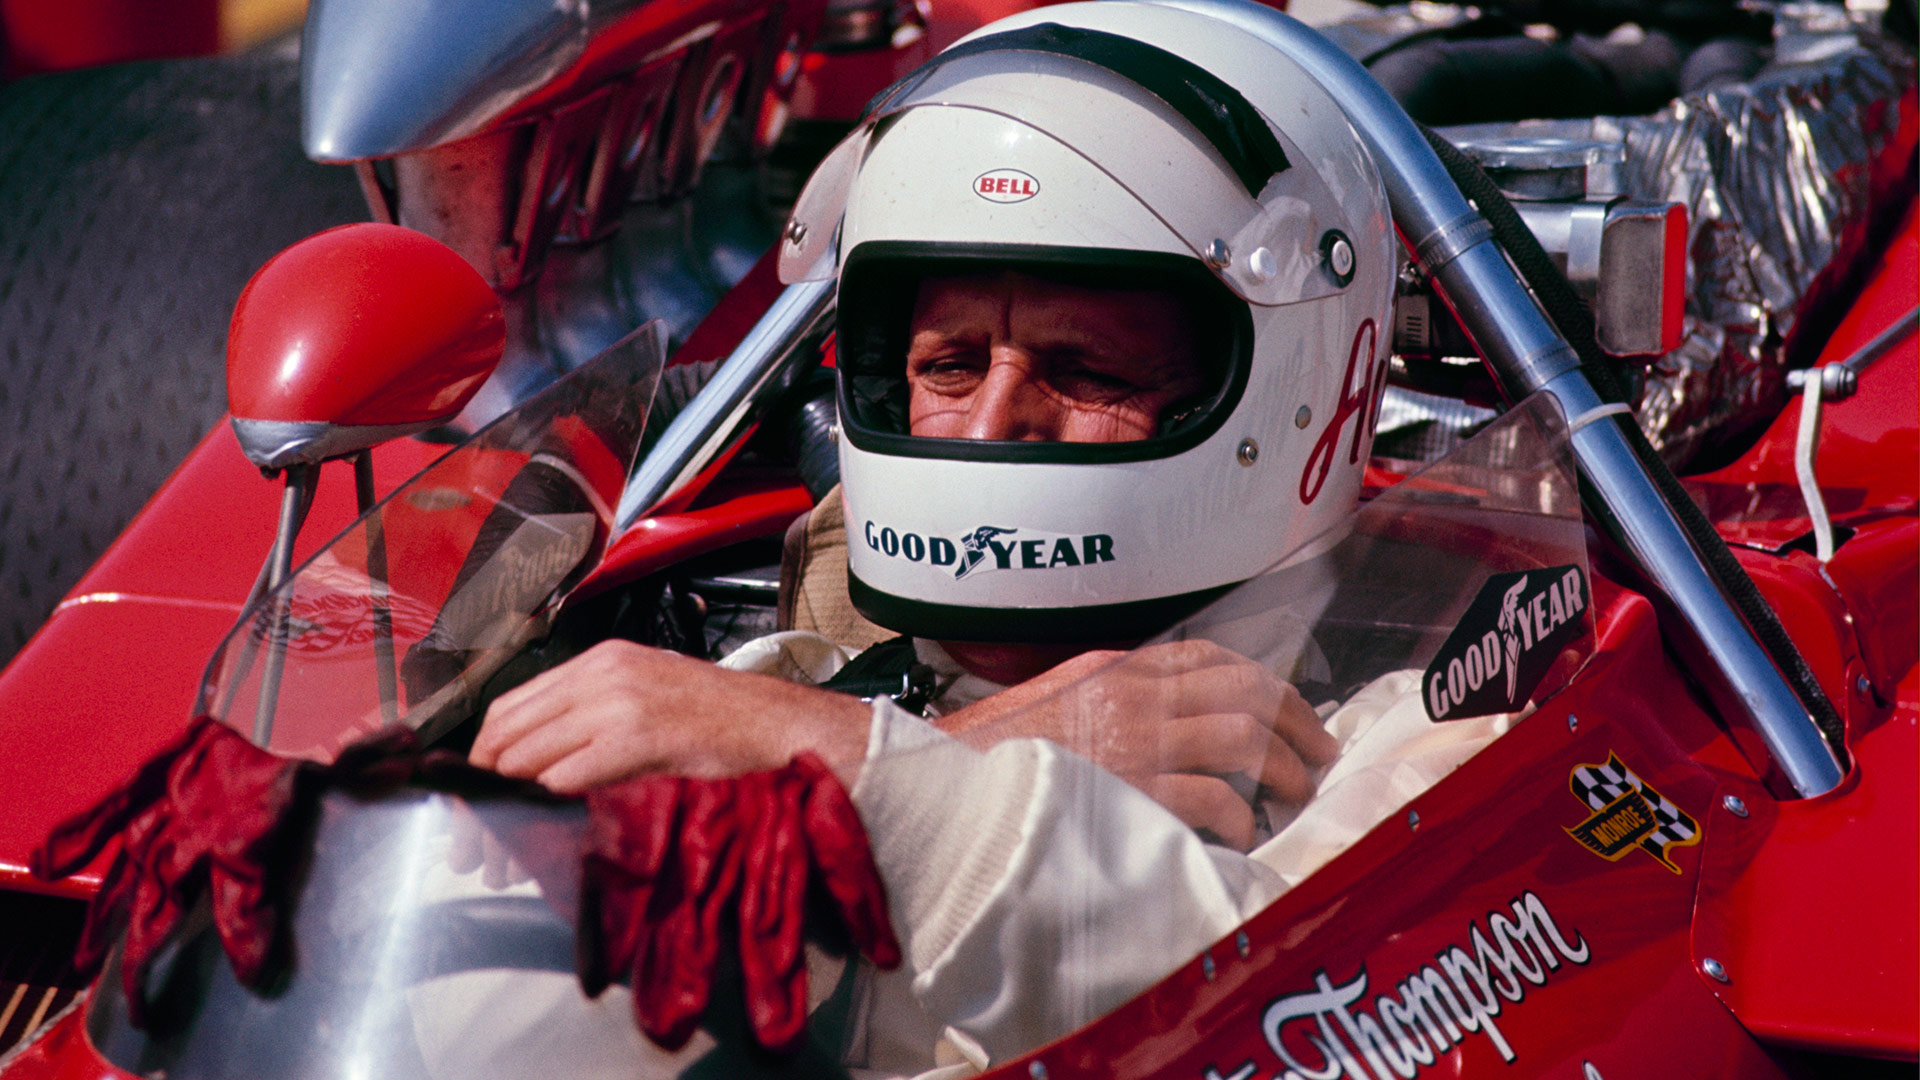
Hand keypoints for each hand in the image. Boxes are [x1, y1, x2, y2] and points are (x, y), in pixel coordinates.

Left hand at [470, 640, 870, 793]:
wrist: (779, 726)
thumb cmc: (719, 720)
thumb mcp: (646, 695)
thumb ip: (590, 715)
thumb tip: (532, 760)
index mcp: (600, 661)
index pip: (511, 704)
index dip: (485, 752)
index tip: (478, 789)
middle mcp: (602, 673)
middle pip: (509, 730)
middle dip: (486, 783)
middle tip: (478, 828)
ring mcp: (620, 701)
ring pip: (531, 754)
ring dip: (514, 802)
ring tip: (507, 842)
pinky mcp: (639, 735)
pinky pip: (569, 772)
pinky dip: (554, 799)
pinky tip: (559, 819)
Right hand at [938, 640, 1336, 849]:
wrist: (945, 783)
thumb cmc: (992, 752)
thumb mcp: (1059, 698)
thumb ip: (1114, 698)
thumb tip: (1170, 720)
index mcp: (1118, 666)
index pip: (1214, 657)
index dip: (1267, 682)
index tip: (1293, 711)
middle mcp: (1134, 693)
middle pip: (1246, 690)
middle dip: (1297, 722)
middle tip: (1319, 755)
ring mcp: (1136, 740)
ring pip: (1243, 736)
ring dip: (1282, 769)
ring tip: (1295, 796)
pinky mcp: (1134, 791)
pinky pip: (1215, 798)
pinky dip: (1241, 818)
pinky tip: (1244, 835)